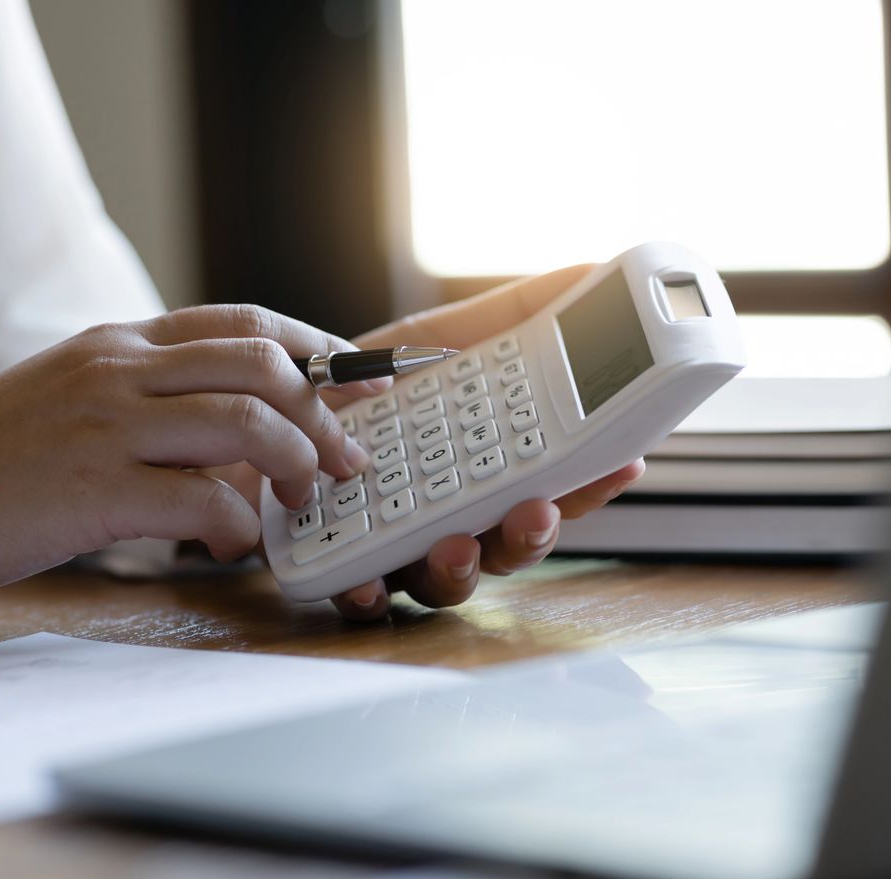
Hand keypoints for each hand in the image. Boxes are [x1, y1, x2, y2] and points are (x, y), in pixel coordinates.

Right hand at [0, 305, 386, 590]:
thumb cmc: (14, 453)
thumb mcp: (87, 393)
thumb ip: (166, 393)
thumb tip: (257, 418)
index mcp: (125, 342)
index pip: (246, 321)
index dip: (318, 348)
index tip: (363, 376)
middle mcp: (123, 370)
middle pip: (264, 366)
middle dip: (325, 414)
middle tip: (347, 459)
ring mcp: (109, 426)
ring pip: (248, 423)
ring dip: (296, 464)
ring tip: (300, 498)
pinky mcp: (96, 489)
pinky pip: (204, 498)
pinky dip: (239, 523)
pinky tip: (233, 540)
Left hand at [325, 265, 644, 620]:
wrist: (268, 401)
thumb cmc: (361, 381)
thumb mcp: (439, 339)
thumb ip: (513, 315)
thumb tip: (589, 274)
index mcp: (485, 469)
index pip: (552, 485)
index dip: (589, 483)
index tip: (622, 464)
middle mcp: (451, 515)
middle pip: (508, 545)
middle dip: (531, 536)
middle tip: (537, 511)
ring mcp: (398, 545)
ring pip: (445, 580)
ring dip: (461, 571)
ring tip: (458, 545)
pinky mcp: (341, 562)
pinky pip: (360, 591)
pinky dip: (366, 592)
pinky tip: (365, 584)